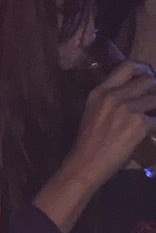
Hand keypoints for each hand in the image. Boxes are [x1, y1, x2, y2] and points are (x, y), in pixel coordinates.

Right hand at [62, 58, 155, 192]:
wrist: (84, 166)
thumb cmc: (87, 145)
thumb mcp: (92, 113)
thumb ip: (110, 99)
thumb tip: (134, 95)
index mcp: (100, 92)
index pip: (128, 66)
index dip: (143, 70)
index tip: (146, 79)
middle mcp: (113, 96)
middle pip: (148, 79)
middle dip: (154, 90)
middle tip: (151, 102)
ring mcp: (127, 109)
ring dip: (155, 107)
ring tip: (149, 118)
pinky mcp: (138, 124)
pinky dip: (154, 127)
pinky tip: (148, 133)